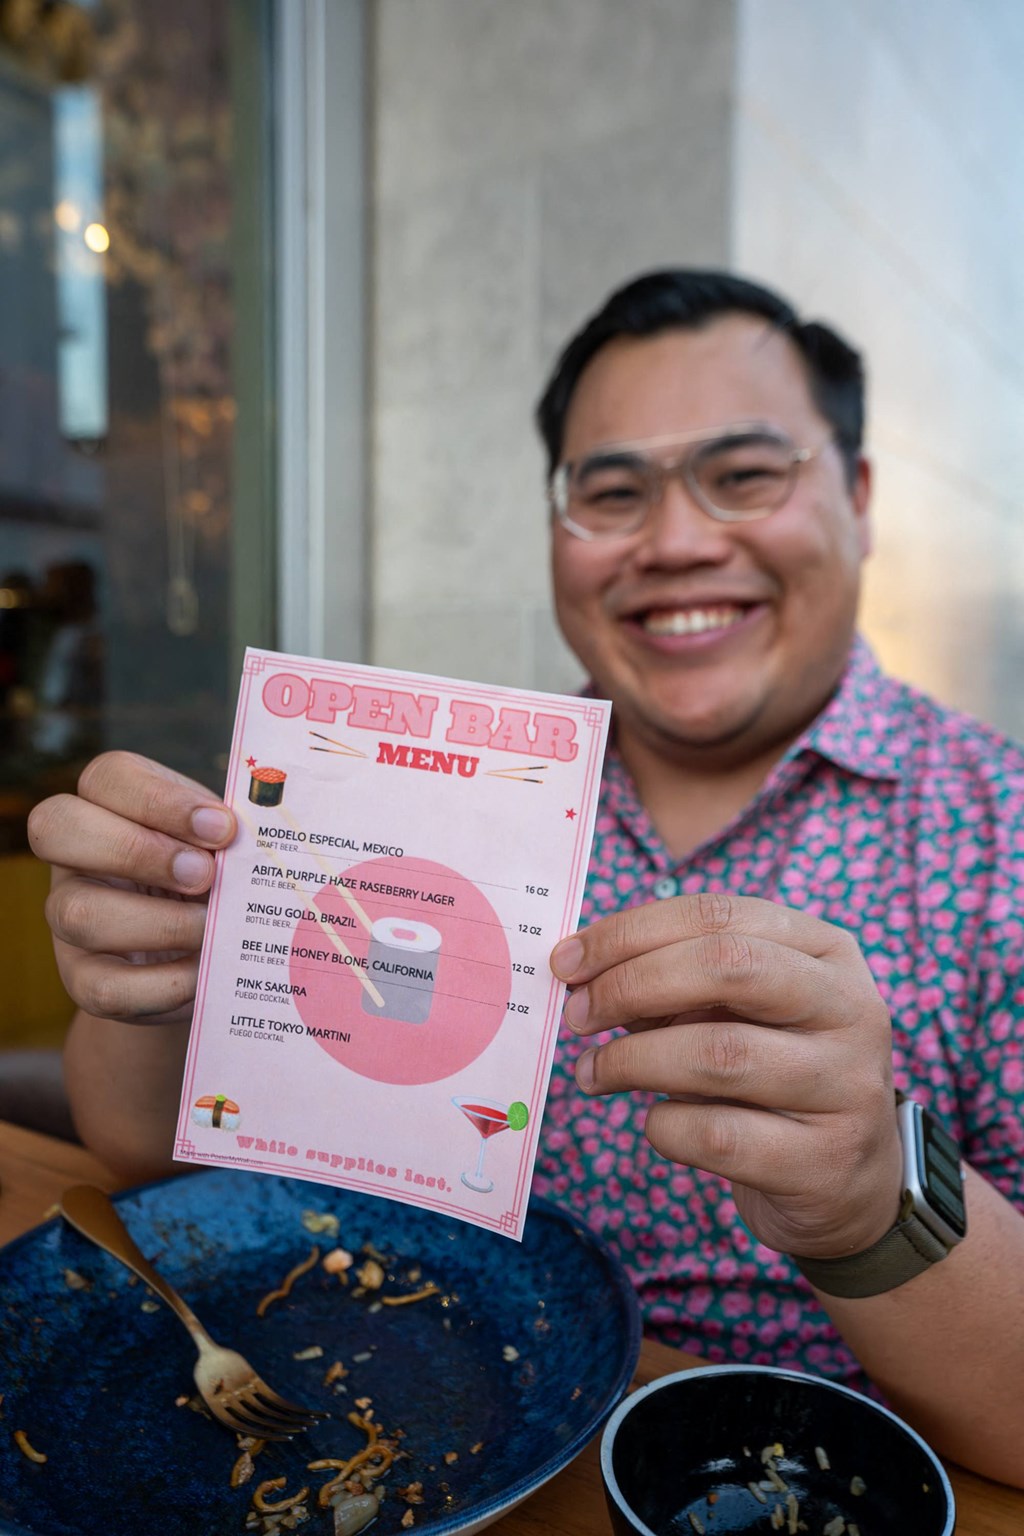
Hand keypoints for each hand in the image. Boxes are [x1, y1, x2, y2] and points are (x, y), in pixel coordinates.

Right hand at [27, 751, 235, 1025]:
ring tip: (215, 928)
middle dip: (138, 850)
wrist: (203, 957)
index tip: (223, 827)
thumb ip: (229, 837)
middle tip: (206, 875)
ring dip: (161, 923)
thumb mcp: (222, 845)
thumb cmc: (217, 879)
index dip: (162, 800)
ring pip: (79, 912)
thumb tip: (261, 842)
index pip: (108, 777)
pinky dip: (165, 983)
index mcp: (110, 803)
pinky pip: (105, 986)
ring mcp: (68, 917)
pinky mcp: (82, 979)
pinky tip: (206, 973)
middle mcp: (75, 855)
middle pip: (59, 827)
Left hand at [549, 891, 901, 1259]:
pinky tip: (653, 1122)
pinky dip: (663, 1126)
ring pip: (719, 1054)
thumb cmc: (772, 1074)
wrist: (847, 1182)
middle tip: (578, 1014)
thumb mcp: (738, 1012)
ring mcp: (848, 1086)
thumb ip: (674, 982)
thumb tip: (581, 971)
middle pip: (728, 966)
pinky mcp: (824, 1162)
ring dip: (632, 1060)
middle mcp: (851, 1008)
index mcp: (826, 950)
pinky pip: (717, 1135)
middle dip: (632, 984)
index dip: (631, 932)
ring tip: (593, 1072)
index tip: (568, 960)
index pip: (718, 915)